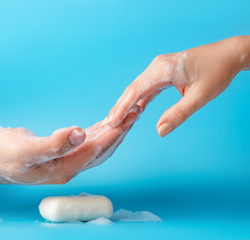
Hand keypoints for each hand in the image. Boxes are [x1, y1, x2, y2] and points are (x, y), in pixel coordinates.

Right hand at [0, 112, 137, 184]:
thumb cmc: (1, 154)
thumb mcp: (25, 149)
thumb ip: (54, 143)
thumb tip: (81, 133)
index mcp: (63, 168)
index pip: (96, 151)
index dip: (114, 133)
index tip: (129, 116)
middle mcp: (68, 166)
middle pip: (102, 149)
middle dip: (120, 130)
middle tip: (136, 110)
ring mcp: (64, 159)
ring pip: (97, 145)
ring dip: (113, 129)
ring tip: (128, 113)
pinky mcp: (60, 150)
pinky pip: (86, 141)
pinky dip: (99, 130)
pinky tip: (107, 122)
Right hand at [105, 36, 249, 136]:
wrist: (228, 55)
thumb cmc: (217, 72)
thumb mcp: (200, 96)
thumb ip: (179, 114)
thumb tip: (160, 131)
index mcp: (163, 69)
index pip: (136, 90)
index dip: (122, 107)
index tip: (112, 122)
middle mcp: (157, 66)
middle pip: (132, 89)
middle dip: (119, 107)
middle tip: (108, 124)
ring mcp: (159, 67)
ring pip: (137, 88)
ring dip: (127, 104)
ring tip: (116, 119)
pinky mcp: (163, 71)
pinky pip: (146, 87)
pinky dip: (139, 99)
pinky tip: (134, 110)